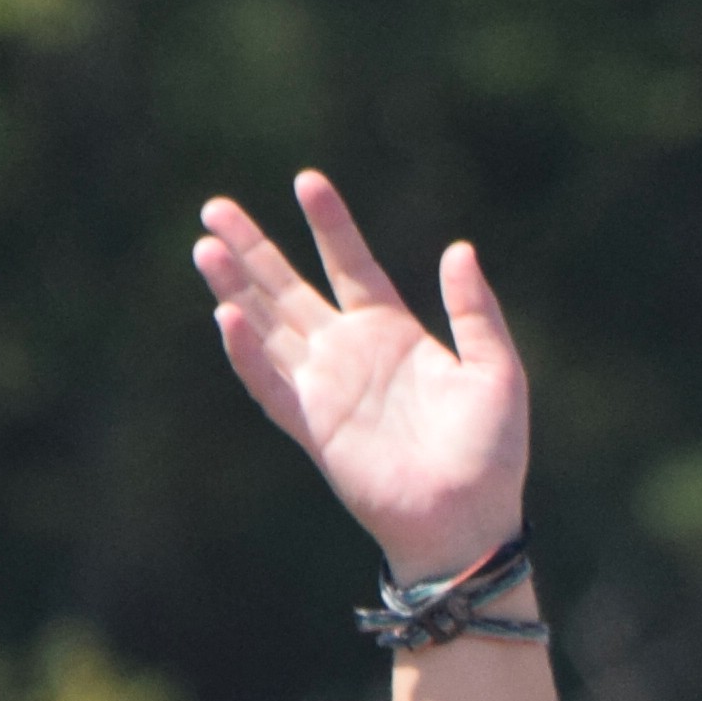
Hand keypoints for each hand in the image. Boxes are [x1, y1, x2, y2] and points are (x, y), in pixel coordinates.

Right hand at [193, 171, 531, 581]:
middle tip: (215, 207)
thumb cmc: (490, 454)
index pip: (351, 266)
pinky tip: (225, 315)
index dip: (329, 225)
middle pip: (290, 288)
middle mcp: (351, 355)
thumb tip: (460, 248)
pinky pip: (269, 383)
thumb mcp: (496, 371)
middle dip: (254, 249)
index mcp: (394, 335)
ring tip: (205, 246)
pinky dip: (246, 353)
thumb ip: (475, 311)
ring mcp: (326, 389)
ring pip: (268, 326)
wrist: (469, 520)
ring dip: (235, 288)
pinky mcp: (313, 427)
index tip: (306, 181)